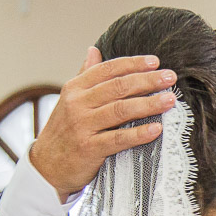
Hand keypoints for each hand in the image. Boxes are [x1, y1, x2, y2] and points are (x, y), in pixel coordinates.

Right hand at [30, 47, 176, 199]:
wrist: (46, 165)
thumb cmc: (65, 130)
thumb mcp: (70, 99)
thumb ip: (85, 75)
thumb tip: (94, 50)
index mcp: (75, 88)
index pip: (107, 70)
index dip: (133, 64)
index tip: (155, 62)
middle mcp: (77, 104)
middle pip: (118, 87)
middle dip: (147, 81)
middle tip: (170, 78)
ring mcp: (82, 125)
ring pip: (120, 110)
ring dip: (148, 104)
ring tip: (169, 100)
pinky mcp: (89, 148)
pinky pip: (118, 139)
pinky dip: (138, 134)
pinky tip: (156, 129)